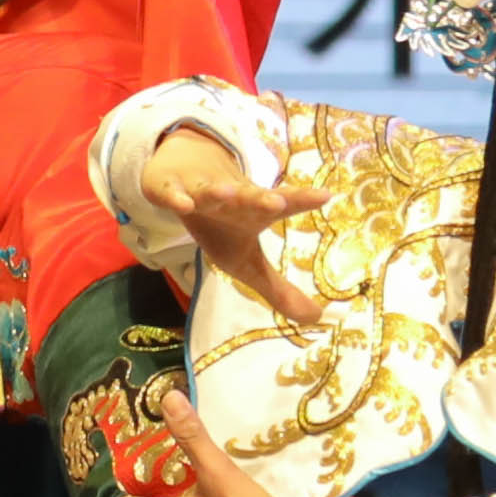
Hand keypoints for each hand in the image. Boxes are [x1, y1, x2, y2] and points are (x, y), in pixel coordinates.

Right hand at [132, 122, 332, 330]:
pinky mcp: (169, 186)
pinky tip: (182, 204)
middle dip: (261, 198)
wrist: (181, 177)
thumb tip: (317, 318)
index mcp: (254, 211)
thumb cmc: (222, 225)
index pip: (282, 204)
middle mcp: (231, 197)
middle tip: (278, 202)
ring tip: (227, 193)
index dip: (303, 200)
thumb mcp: (247, 261)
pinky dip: (174, 196)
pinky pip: (170, 191)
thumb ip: (278, 289)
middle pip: (249, 195)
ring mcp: (199, 189)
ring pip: (209, 190)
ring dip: (218, 192)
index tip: (326, 195)